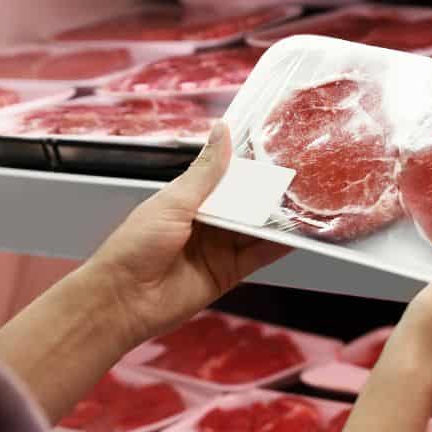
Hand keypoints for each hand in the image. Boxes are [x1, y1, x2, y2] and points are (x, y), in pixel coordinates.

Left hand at [83, 122, 290, 346]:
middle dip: (269, 192)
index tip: (276, 149)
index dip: (249, 166)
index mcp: (189, 198)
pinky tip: (297, 233)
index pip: (226, 176)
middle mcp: (207, 221)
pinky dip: (279, 245)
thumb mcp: (173, 201)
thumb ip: (206, 172)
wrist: (125, 299)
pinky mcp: (230, 272)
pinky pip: (260, 255)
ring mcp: (220, 247)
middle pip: (246, 203)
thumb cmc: (136, 246)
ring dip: (278, 218)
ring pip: (256, 228)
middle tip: (300, 176)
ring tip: (307, 202)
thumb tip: (221, 131)